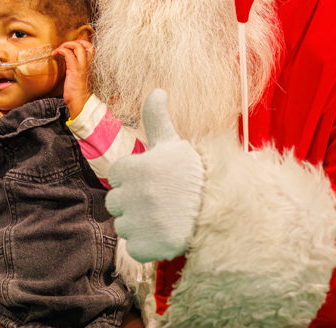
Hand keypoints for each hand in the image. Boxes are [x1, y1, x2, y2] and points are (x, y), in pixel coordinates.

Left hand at [53, 40, 93, 118]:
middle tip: (64, 47)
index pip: (90, 47)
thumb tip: (67, 62)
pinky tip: (55, 55)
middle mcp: (88, 63)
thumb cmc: (78, 92)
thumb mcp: (79, 77)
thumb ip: (76, 68)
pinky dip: (61, 50)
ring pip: (78, 46)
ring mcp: (82, 65)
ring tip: (59, 50)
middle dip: (74, 42)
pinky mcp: (74, 69)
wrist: (81, 102)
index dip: (81, 43)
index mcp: (90, 65)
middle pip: (85, 44)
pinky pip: (68, 53)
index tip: (71, 48)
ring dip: (66, 44)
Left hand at [105, 89, 205, 261]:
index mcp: (134, 168)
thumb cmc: (193, 172)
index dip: (133, 177)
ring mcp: (138, 223)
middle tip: (159, 198)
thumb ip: (156, 118)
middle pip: (115, 202)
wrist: (220, 207)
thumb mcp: (173, 143)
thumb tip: (157, 90)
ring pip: (123, 225)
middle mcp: (132, 195)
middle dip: (132, 201)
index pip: (116, 175)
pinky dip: (147, 244)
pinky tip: (165, 232)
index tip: (153, 178)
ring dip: (139, 223)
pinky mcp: (145, 247)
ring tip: (164, 215)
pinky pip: (134, 246)